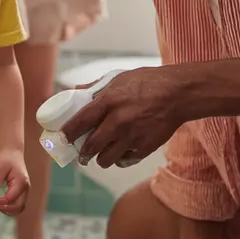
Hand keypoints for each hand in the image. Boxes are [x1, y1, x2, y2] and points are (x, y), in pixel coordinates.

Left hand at [0, 148, 29, 215]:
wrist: (12, 153)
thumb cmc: (5, 158)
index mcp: (21, 182)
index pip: (12, 198)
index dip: (2, 202)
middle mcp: (26, 188)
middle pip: (19, 206)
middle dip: (7, 209)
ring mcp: (25, 191)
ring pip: (20, 208)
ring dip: (9, 210)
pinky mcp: (22, 192)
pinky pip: (18, 205)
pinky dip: (11, 208)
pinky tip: (2, 203)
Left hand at [61, 65, 186, 167]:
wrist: (178, 93)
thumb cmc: (148, 82)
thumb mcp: (118, 78)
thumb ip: (95, 87)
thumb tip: (74, 91)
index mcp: (109, 101)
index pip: (79, 122)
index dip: (67, 134)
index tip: (61, 139)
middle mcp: (118, 121)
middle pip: (90, 147)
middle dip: (82, 153)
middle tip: (81, 154)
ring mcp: (132, 137)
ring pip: (106, 159)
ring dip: (101, 158)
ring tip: (102, 154)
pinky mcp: (145, 148)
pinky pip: (124, 161)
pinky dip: (120, 159)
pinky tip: (121, 151)